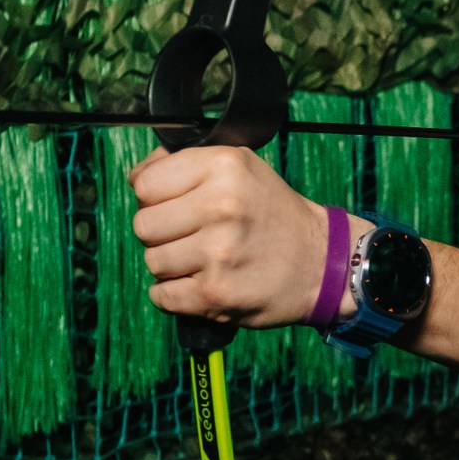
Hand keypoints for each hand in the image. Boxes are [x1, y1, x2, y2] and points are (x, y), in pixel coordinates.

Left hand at [130, 145, 331, 329]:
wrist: (322, 263)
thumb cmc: (273, 214)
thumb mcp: (241, 167)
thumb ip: (186, 164)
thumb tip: (136, 177)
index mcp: (224, 166)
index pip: (144, 184)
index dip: (155, 197)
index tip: (177, 205)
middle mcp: (221, 206)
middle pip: (143, 224)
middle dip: (162, 233)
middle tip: (193, 235)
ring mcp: (217, 252)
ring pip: (152, 261)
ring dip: (171, 266)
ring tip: (203, 260)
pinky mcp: (215, 293)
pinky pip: (160, 295)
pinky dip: (174, 295)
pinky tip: (201, 283)